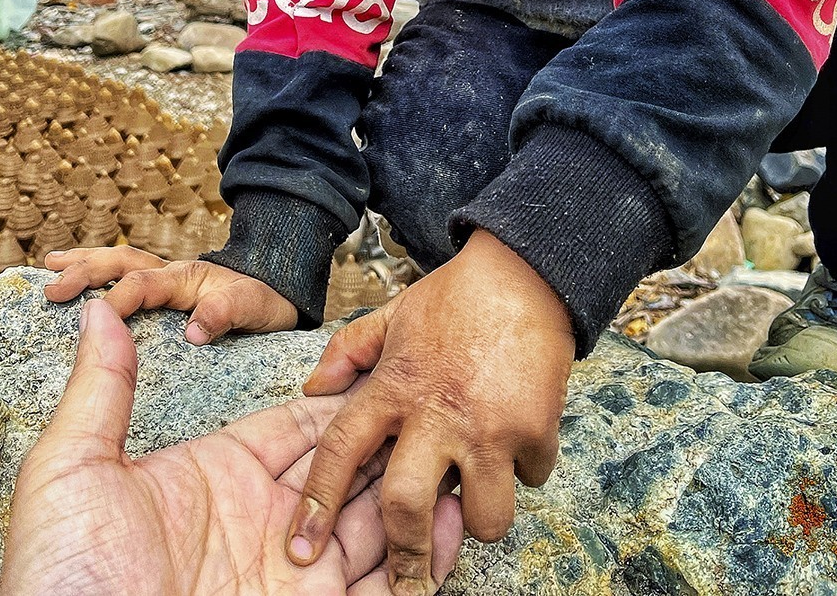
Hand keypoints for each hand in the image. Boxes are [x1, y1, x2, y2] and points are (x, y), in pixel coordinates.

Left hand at [0, 298, 463, 595]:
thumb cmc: (62, 579)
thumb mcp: (73, 473)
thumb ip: (103, 389)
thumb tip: (98, 310)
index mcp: (219, 478)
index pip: (299, 427)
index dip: (343, 400)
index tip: (390, 366)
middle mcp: (266, 528)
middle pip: (348, 474)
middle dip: (394, 444)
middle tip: (445, 410)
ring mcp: (292, 584)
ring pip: (372, 531)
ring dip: (413, 499)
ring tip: (459, 465)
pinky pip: (376, 595)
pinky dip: (415, 569)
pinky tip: (446, 530)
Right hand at [43, 246, 296, 342]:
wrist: (281, 292)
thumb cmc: (268, 303)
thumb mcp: (256, 307)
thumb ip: (228, 311)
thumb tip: (194, 329)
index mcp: (188, 278)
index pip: (144, 285)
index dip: (118, 299)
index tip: (93, 319)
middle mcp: (171, 274)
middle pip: (122, 263)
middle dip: (86, 270)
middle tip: (52, 287)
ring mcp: (165, 281)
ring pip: (118, 264)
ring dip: (85, 263)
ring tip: (50, 267)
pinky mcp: (163, 293)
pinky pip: (124, 279)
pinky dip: (97, 277)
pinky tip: (75, 290)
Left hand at [287, 229, 574, 594]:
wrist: (526, 273)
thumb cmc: (455, 298)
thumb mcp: (393, 314)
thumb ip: (349, 350)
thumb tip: (313, 388)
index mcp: (393, 386)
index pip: (340, 449)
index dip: (318, 502)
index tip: (301, 549)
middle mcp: (436, 414)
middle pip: (406, 509)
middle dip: (407, 558)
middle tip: (411, 582)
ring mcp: (488, 427)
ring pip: (483, 518)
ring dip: (482, 513)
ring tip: (479, 487)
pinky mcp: (534, 429)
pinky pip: (531, 480)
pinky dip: (526, 469)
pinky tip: (518, 440)